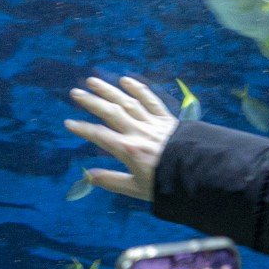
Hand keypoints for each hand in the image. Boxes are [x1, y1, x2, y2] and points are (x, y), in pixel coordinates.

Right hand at [64, 76, 179, 200]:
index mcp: (129, 150)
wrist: (200, 174)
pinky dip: (138, 89)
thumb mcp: (137, 189)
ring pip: (127, 102)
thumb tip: (88, 175)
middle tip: (75, 93)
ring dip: (109, 90)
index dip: (83, 129)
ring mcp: (152, 123)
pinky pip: (151, 100)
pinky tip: (126, 80)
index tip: (69, 123)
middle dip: (91, 102)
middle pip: (111, 112)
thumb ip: (112, 180)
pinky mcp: (166, 119)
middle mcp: (138, 132)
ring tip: (93, 81)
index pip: (100, 135)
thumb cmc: (167, 184)